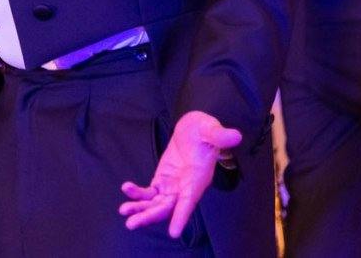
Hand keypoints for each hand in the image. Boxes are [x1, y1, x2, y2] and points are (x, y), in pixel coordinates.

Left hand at [118, 110, 240, 237]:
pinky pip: (150, 191)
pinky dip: (138, 193)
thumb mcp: (211, 129)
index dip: (182, 216)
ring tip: (124, 211)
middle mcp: (185, 187)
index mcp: (198, 179)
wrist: (194, 128)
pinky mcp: (163, 179)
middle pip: (167, 207)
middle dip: (150, 216)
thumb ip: (220, 134)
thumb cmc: (205, 130)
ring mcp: (173, 185)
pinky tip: (126, 189)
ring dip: (140, 209)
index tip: (174, 232)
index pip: (190, 200)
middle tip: (131, 224)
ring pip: (156, 203)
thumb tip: (235, 136)